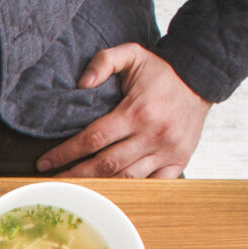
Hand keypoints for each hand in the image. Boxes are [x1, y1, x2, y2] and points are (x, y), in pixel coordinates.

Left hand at [38, 44, 209, 177]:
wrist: (202, 78)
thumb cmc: (162, 71)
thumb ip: (104, 61)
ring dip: (99, 187)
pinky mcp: (179, 160)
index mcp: (137, 111)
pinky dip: (131, 191)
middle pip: (106, 164)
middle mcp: (153, 134)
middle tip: (55, 182)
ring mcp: (167, 151)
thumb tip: (81, 83)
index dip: (65, 153)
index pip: (92, 139)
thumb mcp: (132, 54)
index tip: (45, 163)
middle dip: (75, 175)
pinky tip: (110, 194)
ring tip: (76, 190)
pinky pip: (152, 185)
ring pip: (126, 178)